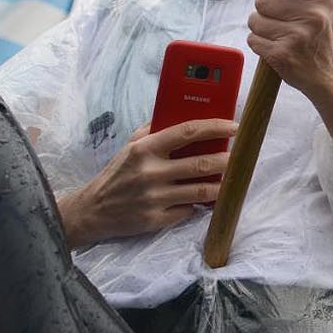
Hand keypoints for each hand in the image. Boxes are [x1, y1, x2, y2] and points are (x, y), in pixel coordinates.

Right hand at [58, 119, 236, 248]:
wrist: (92, 210)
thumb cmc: (118, 173)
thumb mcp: (131, 145)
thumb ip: (155, 129)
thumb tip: (186, 113)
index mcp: (145, 149)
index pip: (188, 132)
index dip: (215, 127)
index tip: (234, 127)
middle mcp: (150, 172)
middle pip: (202, 164)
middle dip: (227, 160)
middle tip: (240, 158)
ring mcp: (154, 198)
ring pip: (201, 191)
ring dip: (222, 185)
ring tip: (230, 180)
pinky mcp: (155, 219)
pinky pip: (189, 211)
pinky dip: (199, 205)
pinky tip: (204, 201)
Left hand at [248, 0, 332, 95]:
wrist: (328, 73)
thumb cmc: (316, 33)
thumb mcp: (316, 3)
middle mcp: (314, 16)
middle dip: (265, 8)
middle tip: (284, 19)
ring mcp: (298, 36)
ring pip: (254, 19)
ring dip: (261, 27)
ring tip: (280, 34)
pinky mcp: (282, 55)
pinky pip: (252, 38)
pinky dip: (260, 43)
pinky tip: (277, 46)